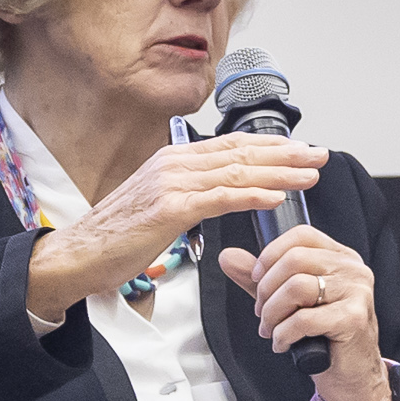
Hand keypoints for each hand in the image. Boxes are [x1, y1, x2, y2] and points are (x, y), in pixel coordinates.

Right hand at [27, 131, 320, 323]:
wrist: (81, 254)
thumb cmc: (117, 237)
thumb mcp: (158, 206)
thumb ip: (187, 193)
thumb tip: (215, 193)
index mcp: (173, 160)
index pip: (231, 146)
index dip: (270, 146)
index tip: (300, 150)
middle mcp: (175, 163)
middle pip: (241, 153)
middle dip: (285, 154)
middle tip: (319, 155)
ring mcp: (172, 183)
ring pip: (236, 172)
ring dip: (278, 172)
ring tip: (310, 174)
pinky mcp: (170, 208)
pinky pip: (220, 198)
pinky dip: (251, 194)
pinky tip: (276, 196)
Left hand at [221, 223, 392, 400]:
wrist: (351, 375)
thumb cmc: (325, 337)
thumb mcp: (290, 302)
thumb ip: (261, 278)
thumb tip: (229, 257)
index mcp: (340, 258)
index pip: (302, 236)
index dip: (270, 254)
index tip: (257, 278)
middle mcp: (352, 270)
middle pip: (294, 259)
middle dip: (266, 289)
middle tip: (262, 312)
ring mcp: (356, 293)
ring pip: (296, 287)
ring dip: (272, 313)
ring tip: (271, 329)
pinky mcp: (353, 319)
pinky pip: (304, 320)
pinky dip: (283, 334)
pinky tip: (283, 343)